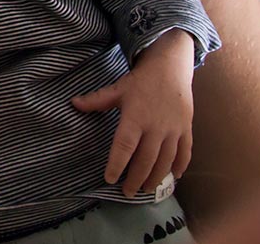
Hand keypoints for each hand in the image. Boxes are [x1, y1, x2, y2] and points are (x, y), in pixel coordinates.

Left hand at [73, 29, 196, 197]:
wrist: (171, 66)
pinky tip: (174, 177)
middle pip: (146, 159)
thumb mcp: (118, 89)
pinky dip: (180, 166)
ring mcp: (173, 128)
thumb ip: (96, 101)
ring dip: (156, 177)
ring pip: (165, 160)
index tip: (110, 179)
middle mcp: (155, 126)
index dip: (117, 164)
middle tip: (127, 192)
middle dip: (136, 178)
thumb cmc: (141, 80)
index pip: (124, 146)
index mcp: (135, 116)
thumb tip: (73, 103)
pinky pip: (185, 152)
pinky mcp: (186, 128)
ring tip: (146, 188)